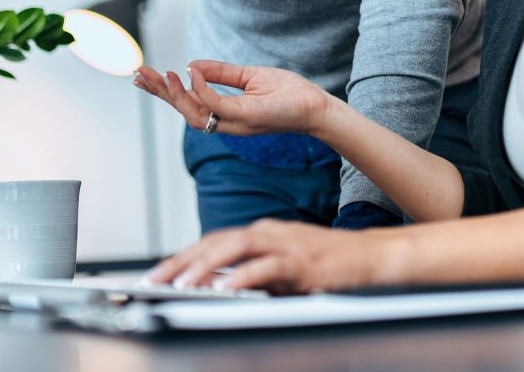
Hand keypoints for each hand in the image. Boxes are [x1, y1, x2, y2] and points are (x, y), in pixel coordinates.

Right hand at [133, 60, 333, 136]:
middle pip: (184, 111)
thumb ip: (221, 73)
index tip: (145, 75)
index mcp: (225, 112)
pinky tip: (190, 74)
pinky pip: (217, 106)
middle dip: (160, 94)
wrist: (316, 106)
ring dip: (175, 95)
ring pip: (195, 114)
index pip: (188, 103)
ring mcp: (236, 122)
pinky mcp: (248, 117)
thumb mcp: (250, 76)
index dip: (165, 91)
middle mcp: (226, 122)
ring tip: (160, 76)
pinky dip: (201, 90)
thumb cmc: (288, 92)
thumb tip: (192, 65)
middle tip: (138, 76)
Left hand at [146, 219, 396, 294]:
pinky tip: (225, 291)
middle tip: (154, 280)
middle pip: (215, 242)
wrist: (368, 257)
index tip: (157, 275)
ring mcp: (283, 244)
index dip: (182, 257)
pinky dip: (243, 278)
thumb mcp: (281, 270)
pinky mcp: (300, 262)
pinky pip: (265, 268)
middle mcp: (267, 232)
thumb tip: (218, 288)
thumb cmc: (325, 264)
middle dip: (181, 261)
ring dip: (205, 267)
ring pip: (234, 249)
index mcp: (260, 233)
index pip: (212, 242)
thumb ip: (252, 273)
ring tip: (181, 285)